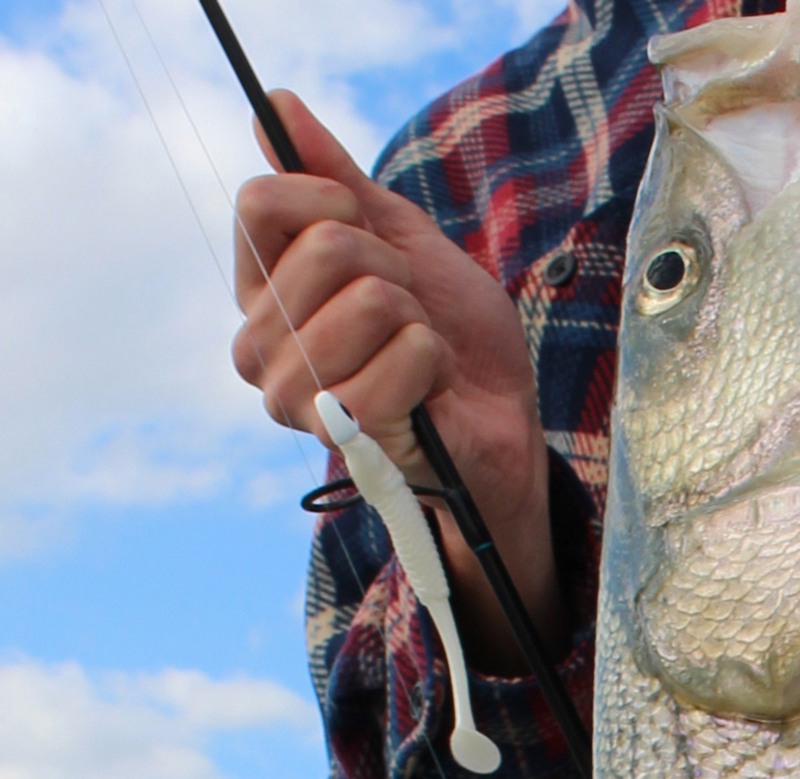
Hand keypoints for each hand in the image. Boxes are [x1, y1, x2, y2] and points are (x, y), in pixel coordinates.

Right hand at [232, 90, 566, 671]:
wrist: (492, 406)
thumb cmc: (444, 326)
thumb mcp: (397, 236)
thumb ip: (335, 178)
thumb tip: (275, 101)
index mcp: (264, 291)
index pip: (260, 203)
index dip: (333, 198)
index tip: (369, 230)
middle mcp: (260, 344)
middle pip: (324, 247)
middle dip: (393, 266)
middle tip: (406, 306)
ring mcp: (293, 393)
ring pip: (368, 300)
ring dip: (416, 317)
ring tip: (414, 348)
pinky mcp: (343, 431)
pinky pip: (404, 352)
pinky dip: (435, 359)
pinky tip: (425, 387)